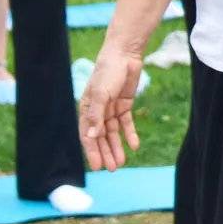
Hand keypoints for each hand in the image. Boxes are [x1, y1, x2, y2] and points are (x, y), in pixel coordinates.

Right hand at [77, 52, 143, 170]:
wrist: (124, 55)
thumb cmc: (108, 72)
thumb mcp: (101, 94)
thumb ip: (97, 115)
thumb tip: (92, 137)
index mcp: (87, 109)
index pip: (88, 135)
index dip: (92, 151)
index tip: (97, 166)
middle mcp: (98, 111)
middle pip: (101, 137)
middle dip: (106, 152)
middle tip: (113, 169)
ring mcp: (111, 109)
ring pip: (114, 133)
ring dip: (117, 147)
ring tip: (122, 162)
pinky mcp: (124, 105)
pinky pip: (126, 123)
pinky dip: (130, 134)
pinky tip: (135, 145)